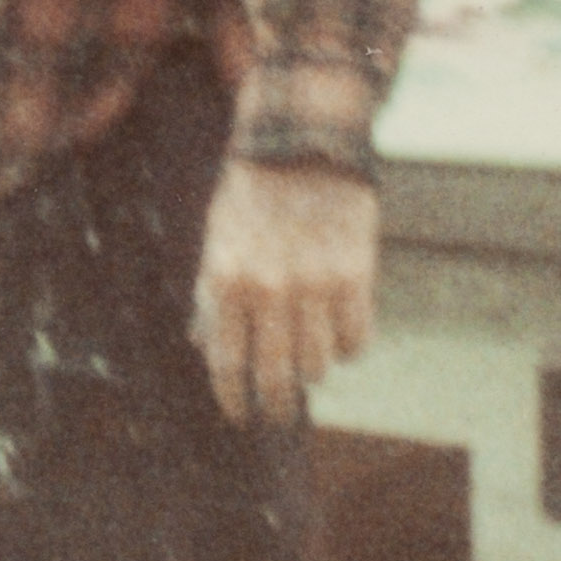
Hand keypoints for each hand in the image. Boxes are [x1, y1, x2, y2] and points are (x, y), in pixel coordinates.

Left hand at [190, 158, 377, 426]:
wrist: (302, 146)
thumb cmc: (252, 197)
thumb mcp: (217, 241)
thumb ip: (211, 296)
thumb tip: (204, 348)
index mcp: (227, 279)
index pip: (227, 364)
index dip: (233, 399)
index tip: (241, 414)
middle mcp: (269, 289)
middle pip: (276, 379)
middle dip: (276, 406)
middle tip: (278, 412)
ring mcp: (315, 286)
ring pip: (319, 367)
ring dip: (312, 368)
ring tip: (307, 355)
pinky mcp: (355, 278)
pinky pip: (356, 343)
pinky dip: (348, 346)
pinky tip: (338, 330)